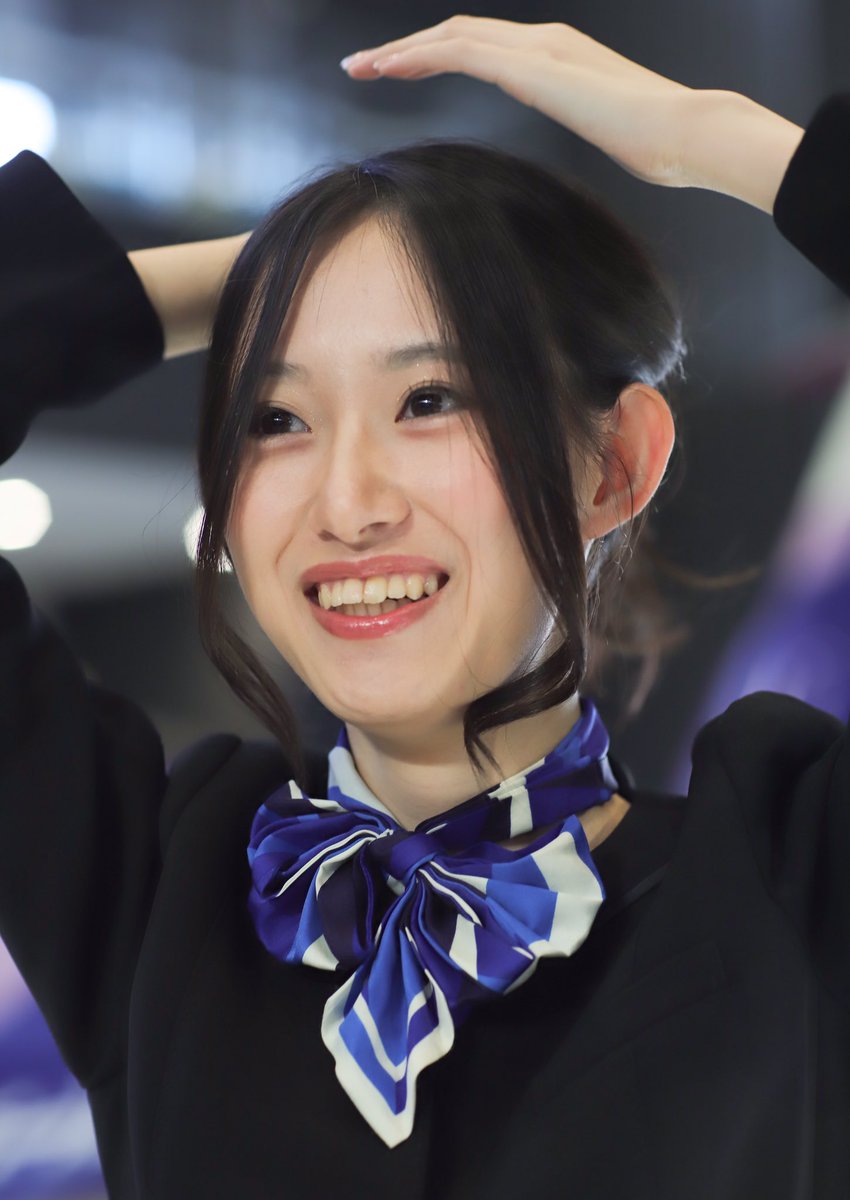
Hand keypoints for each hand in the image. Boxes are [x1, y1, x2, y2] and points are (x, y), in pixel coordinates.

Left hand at [341, 16, 804, 212]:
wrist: (684, 132)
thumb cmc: (655, 141)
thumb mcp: (603, 131)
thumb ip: (576, 120)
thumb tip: (572, 128)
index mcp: (554, 56)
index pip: (480, 47)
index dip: (434, 56)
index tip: (397, 73)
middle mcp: (542, 41)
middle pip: (457, 34)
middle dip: (405, 50)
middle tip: (363, 67)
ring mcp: (538, 48)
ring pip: (452, 36)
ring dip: (402, 51)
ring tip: (363, 68)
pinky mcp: (533, 67)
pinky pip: (463, 51)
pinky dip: (422, 56)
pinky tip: (393, 69)